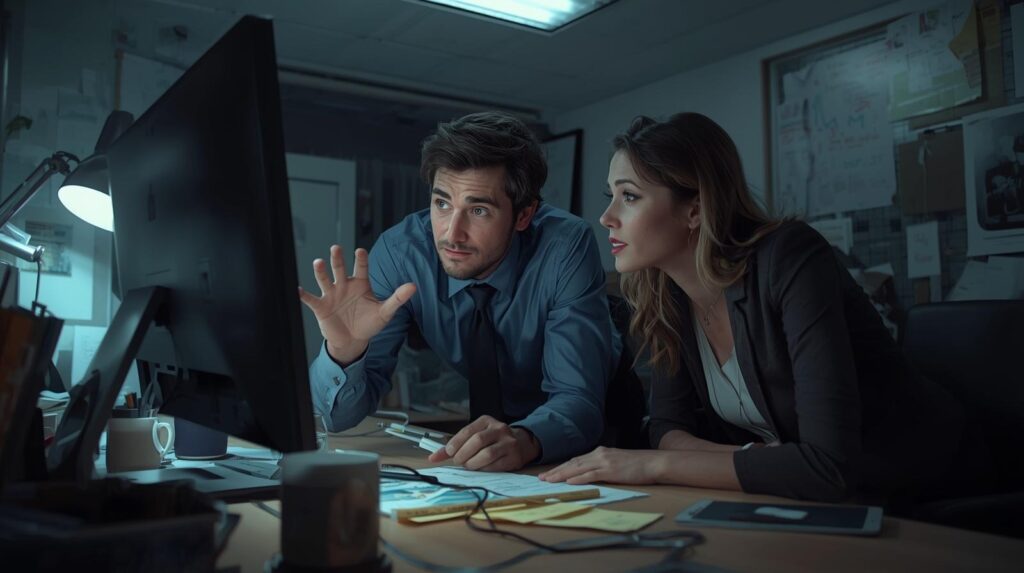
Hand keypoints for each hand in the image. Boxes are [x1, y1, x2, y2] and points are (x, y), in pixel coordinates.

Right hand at [298, 245, 415, 363]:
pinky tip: (298, 290)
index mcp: (360, 284)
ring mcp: (332, 295)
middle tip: (336, 248)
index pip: (361, 267)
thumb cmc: (369, 323)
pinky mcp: (321, 307)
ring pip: (325, 280)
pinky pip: (311, 299)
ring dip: (321, 272)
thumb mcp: (385, 312)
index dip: (360, 259)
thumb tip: (413, 286)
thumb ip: (397, 298)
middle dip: (337, 259)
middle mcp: (344, 285)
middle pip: (340, 268)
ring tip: (318, 263)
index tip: (360, 251)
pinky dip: (304, 295)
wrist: (353, 341)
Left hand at [427, 416, 539, 471]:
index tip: (448, 453)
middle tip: (458, 461)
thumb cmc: (492, 440)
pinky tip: (480, 469)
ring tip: (468, 466)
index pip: (468, 430)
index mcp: (487, 421)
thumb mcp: (475, 436)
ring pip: (487, 454)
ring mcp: (509, 442)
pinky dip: (484, 469)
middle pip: (478, 441)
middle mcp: (499, 429)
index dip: (456, 443)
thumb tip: (433, 457)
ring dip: (473, 463)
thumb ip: (455, 446)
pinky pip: (495, 465)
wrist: (521, 443)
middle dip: (464, 454)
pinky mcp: (514, 457)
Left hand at [537, 447, 663, 484]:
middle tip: (542, 478)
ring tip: (549, 480)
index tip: (549, 474)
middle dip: (556, 471)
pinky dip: (578, 478)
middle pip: (572, 463)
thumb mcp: (616, 462)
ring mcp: (604, 462)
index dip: (561, 467)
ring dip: (562, 475)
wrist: (654, 462)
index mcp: (600, 452)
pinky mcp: (610, 470)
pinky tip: (569, 482)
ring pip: (577, 468)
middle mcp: (599, 454)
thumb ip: (602, 465)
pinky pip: (591, 475)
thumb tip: (589, 474)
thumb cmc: (638, 465)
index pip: (576, 461)